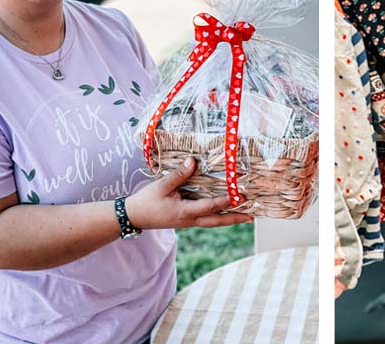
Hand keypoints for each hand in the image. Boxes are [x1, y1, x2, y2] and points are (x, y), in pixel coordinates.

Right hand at [125, 158, 253, 228]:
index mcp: (184, 212)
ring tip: (245, 216)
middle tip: (252, 216)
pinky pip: (207, 220)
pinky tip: (225, 213)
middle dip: (235, 218)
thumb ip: (178, 175)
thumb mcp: (161, 186)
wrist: (133, 217)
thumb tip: (193, 161)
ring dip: (229, 219)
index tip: (240, 197)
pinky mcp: (186, 221)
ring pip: (213, 222)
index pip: (210, 206)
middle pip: (217, 221)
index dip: (225, 201)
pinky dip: (218, 217)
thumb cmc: (146, 201)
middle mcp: (190, 220)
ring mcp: (188, 222)